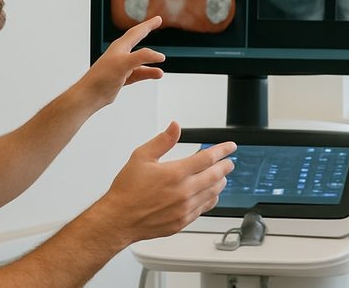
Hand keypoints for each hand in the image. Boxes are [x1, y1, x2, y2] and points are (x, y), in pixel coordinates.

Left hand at [77, 16, 165, 108]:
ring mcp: (121, 67)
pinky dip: (148, 73)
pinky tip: (156, 75)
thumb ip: (142, 57)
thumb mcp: (124, 63)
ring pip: (140, 60)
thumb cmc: (101, 78)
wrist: (90, 95)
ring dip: (151, 61)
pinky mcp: (121, 78)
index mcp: (119, 47)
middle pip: (137, 40)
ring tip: (162, 61)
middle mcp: (120, 54)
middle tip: (156, 24)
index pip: (136, 32)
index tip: (158, 19)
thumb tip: (159, 56)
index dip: (148, 25)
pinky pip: (138, 73)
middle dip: (147, 32)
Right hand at [92, 121, 235, 242]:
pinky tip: (210, 194)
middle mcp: (184, 191)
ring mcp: (185, 208)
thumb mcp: (141, 157)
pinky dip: (211, 198)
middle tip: (229, 162)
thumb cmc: (127, 190)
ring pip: (213, 192)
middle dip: (225, 166)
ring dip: (220, 182)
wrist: (119, 219)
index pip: (207, 158)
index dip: (222, 150)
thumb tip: (175, 127)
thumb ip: (162, 141)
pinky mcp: (183, 221)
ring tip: (221, 176)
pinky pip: (204, 208)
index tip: (230, 147)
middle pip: (216, 175)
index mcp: (175, 173)